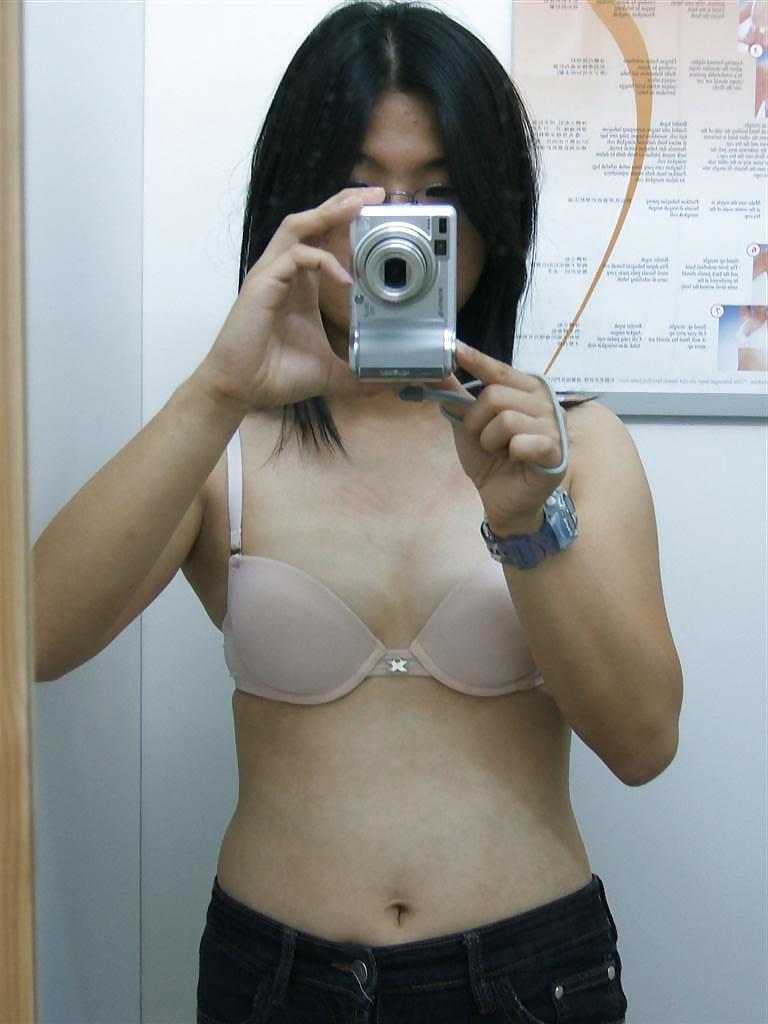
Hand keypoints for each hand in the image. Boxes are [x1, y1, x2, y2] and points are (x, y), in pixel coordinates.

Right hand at [198, 186, 385, 411]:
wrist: (242, 388)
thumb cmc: (275, 374)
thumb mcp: (330, 373)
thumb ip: (358, 375)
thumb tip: (386, 383)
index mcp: (301, 285)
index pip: (324, 239)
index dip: (348, 224)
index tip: (377, 217)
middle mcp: (286, 273)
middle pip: (312, 221)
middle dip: (342, 203)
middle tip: (375, 195)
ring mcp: (272, 275)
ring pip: (298, 226)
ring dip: (329, 212)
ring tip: (358, 204)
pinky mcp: (262, 284)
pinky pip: (295, 257)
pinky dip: (323, 261)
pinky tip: (345, 278)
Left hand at [440, 342, 566, 533]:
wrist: (502, 499)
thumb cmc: (491, 460)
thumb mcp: (468, 426)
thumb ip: (457, 399)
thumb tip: (439, 373)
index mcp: (524, 390)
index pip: (499, 370)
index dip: (477, 360)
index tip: (455, 349)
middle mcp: (543, 401)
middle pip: (496, 395)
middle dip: (477, 421)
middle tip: (484, 440)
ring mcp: (553, 425)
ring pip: (507, 419)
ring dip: (491, 441)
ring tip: (500, 452)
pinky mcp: (556, 450)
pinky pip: (523, 441)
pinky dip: (511, 453)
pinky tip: (516, 460)